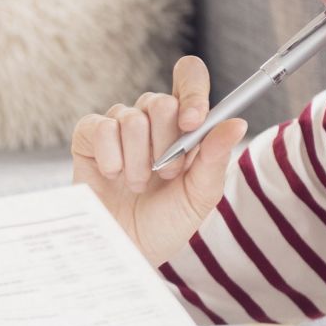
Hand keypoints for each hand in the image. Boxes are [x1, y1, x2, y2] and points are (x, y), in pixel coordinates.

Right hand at [70, 56, 248, 266]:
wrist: (127, 249)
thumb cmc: (166, 223)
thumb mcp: (199, 196)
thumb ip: (215, 158)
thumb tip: (236, 123)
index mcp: (184, 123)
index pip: (189, 77)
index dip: (192, 92)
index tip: (193, 123)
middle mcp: (151, 119)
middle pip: (160, 101)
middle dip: (166, 143)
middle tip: (166, 174)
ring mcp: (118, 125)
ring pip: (131, 118)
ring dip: (139, 161)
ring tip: (139, 185)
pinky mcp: (89, 136)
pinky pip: (100, 127)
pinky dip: (111, 158)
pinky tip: (114, 177)